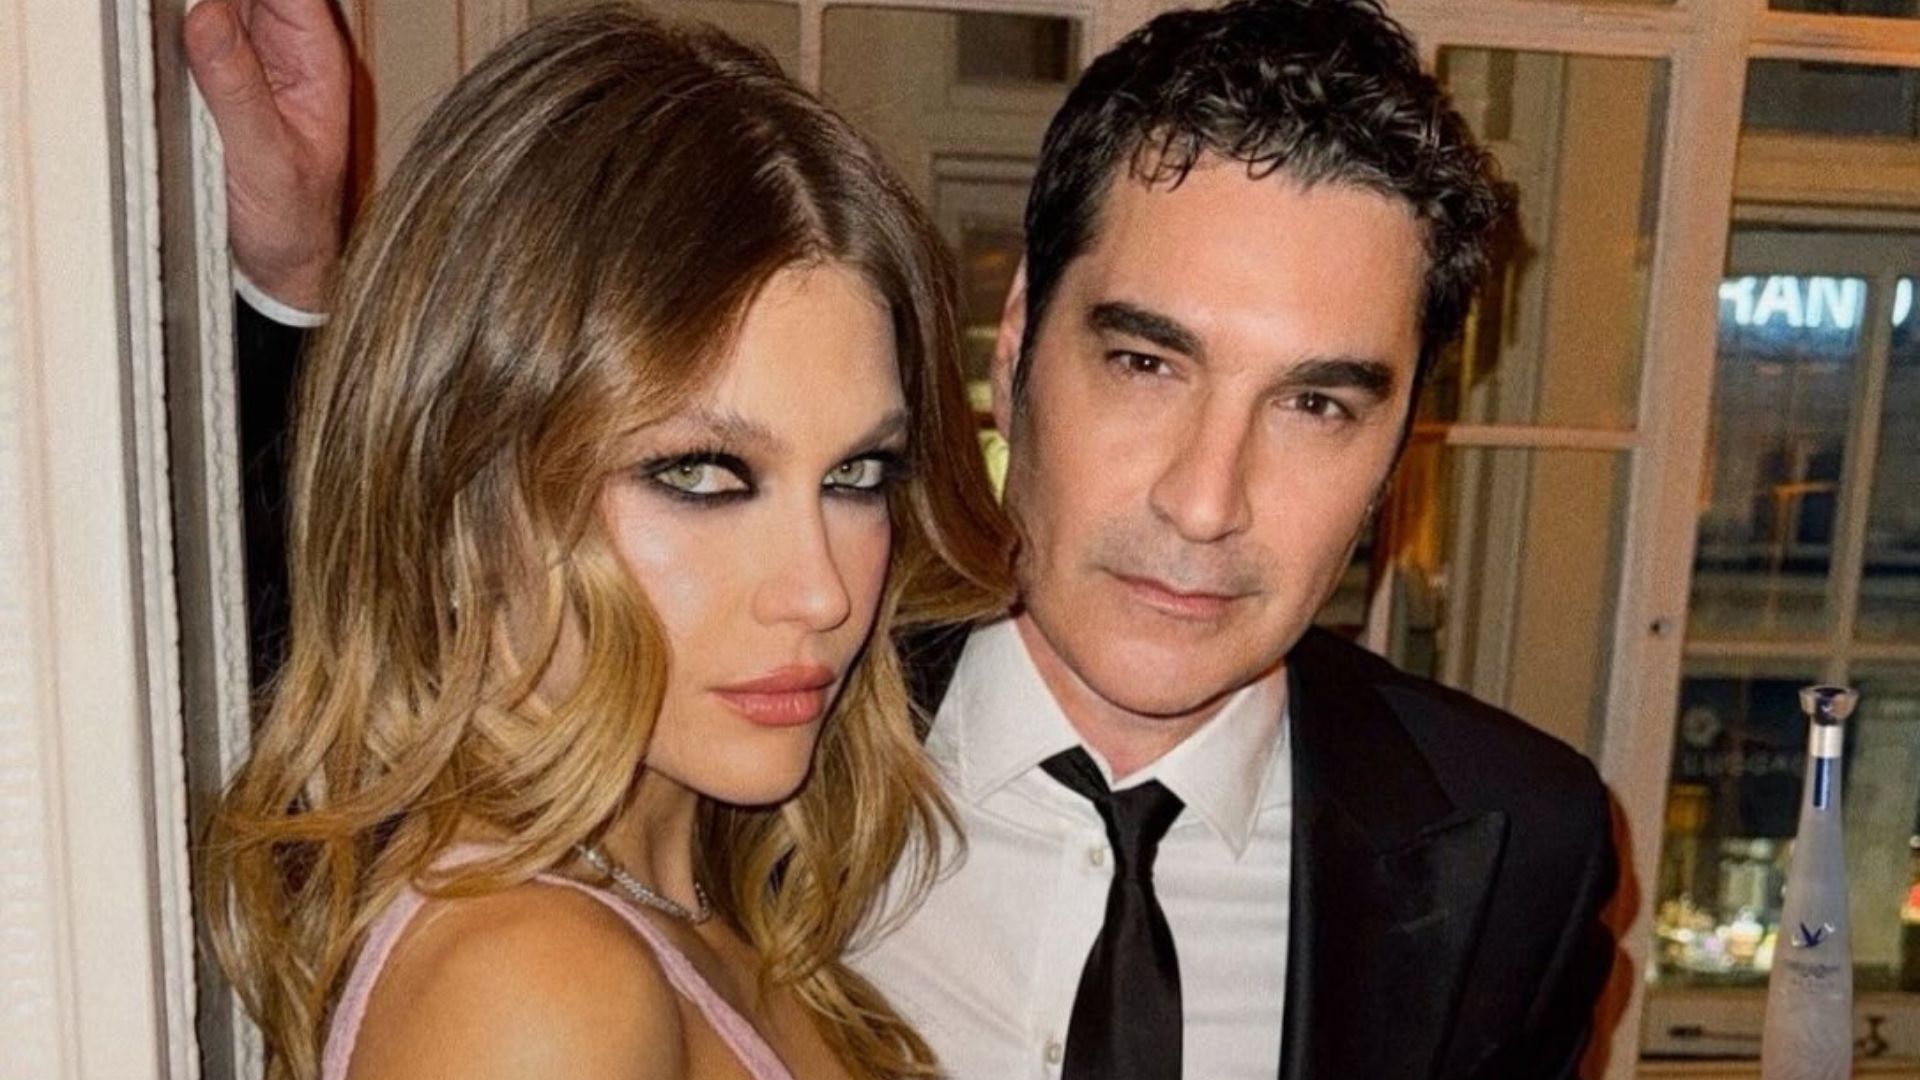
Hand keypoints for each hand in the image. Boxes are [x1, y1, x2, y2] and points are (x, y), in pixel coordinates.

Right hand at [185, 0, 350, 311]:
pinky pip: (191, 33)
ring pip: (215, 4)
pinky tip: (157, 37)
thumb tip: (207, 17)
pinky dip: (171, 29)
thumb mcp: (264, 160)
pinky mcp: (214, 77)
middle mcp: (285, 50)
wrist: (280, 267)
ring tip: (160, 27)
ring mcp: (248, 60)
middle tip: (169, 16)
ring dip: (185, 9)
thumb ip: (237, 90)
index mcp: (315, 59)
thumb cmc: (292, 224)